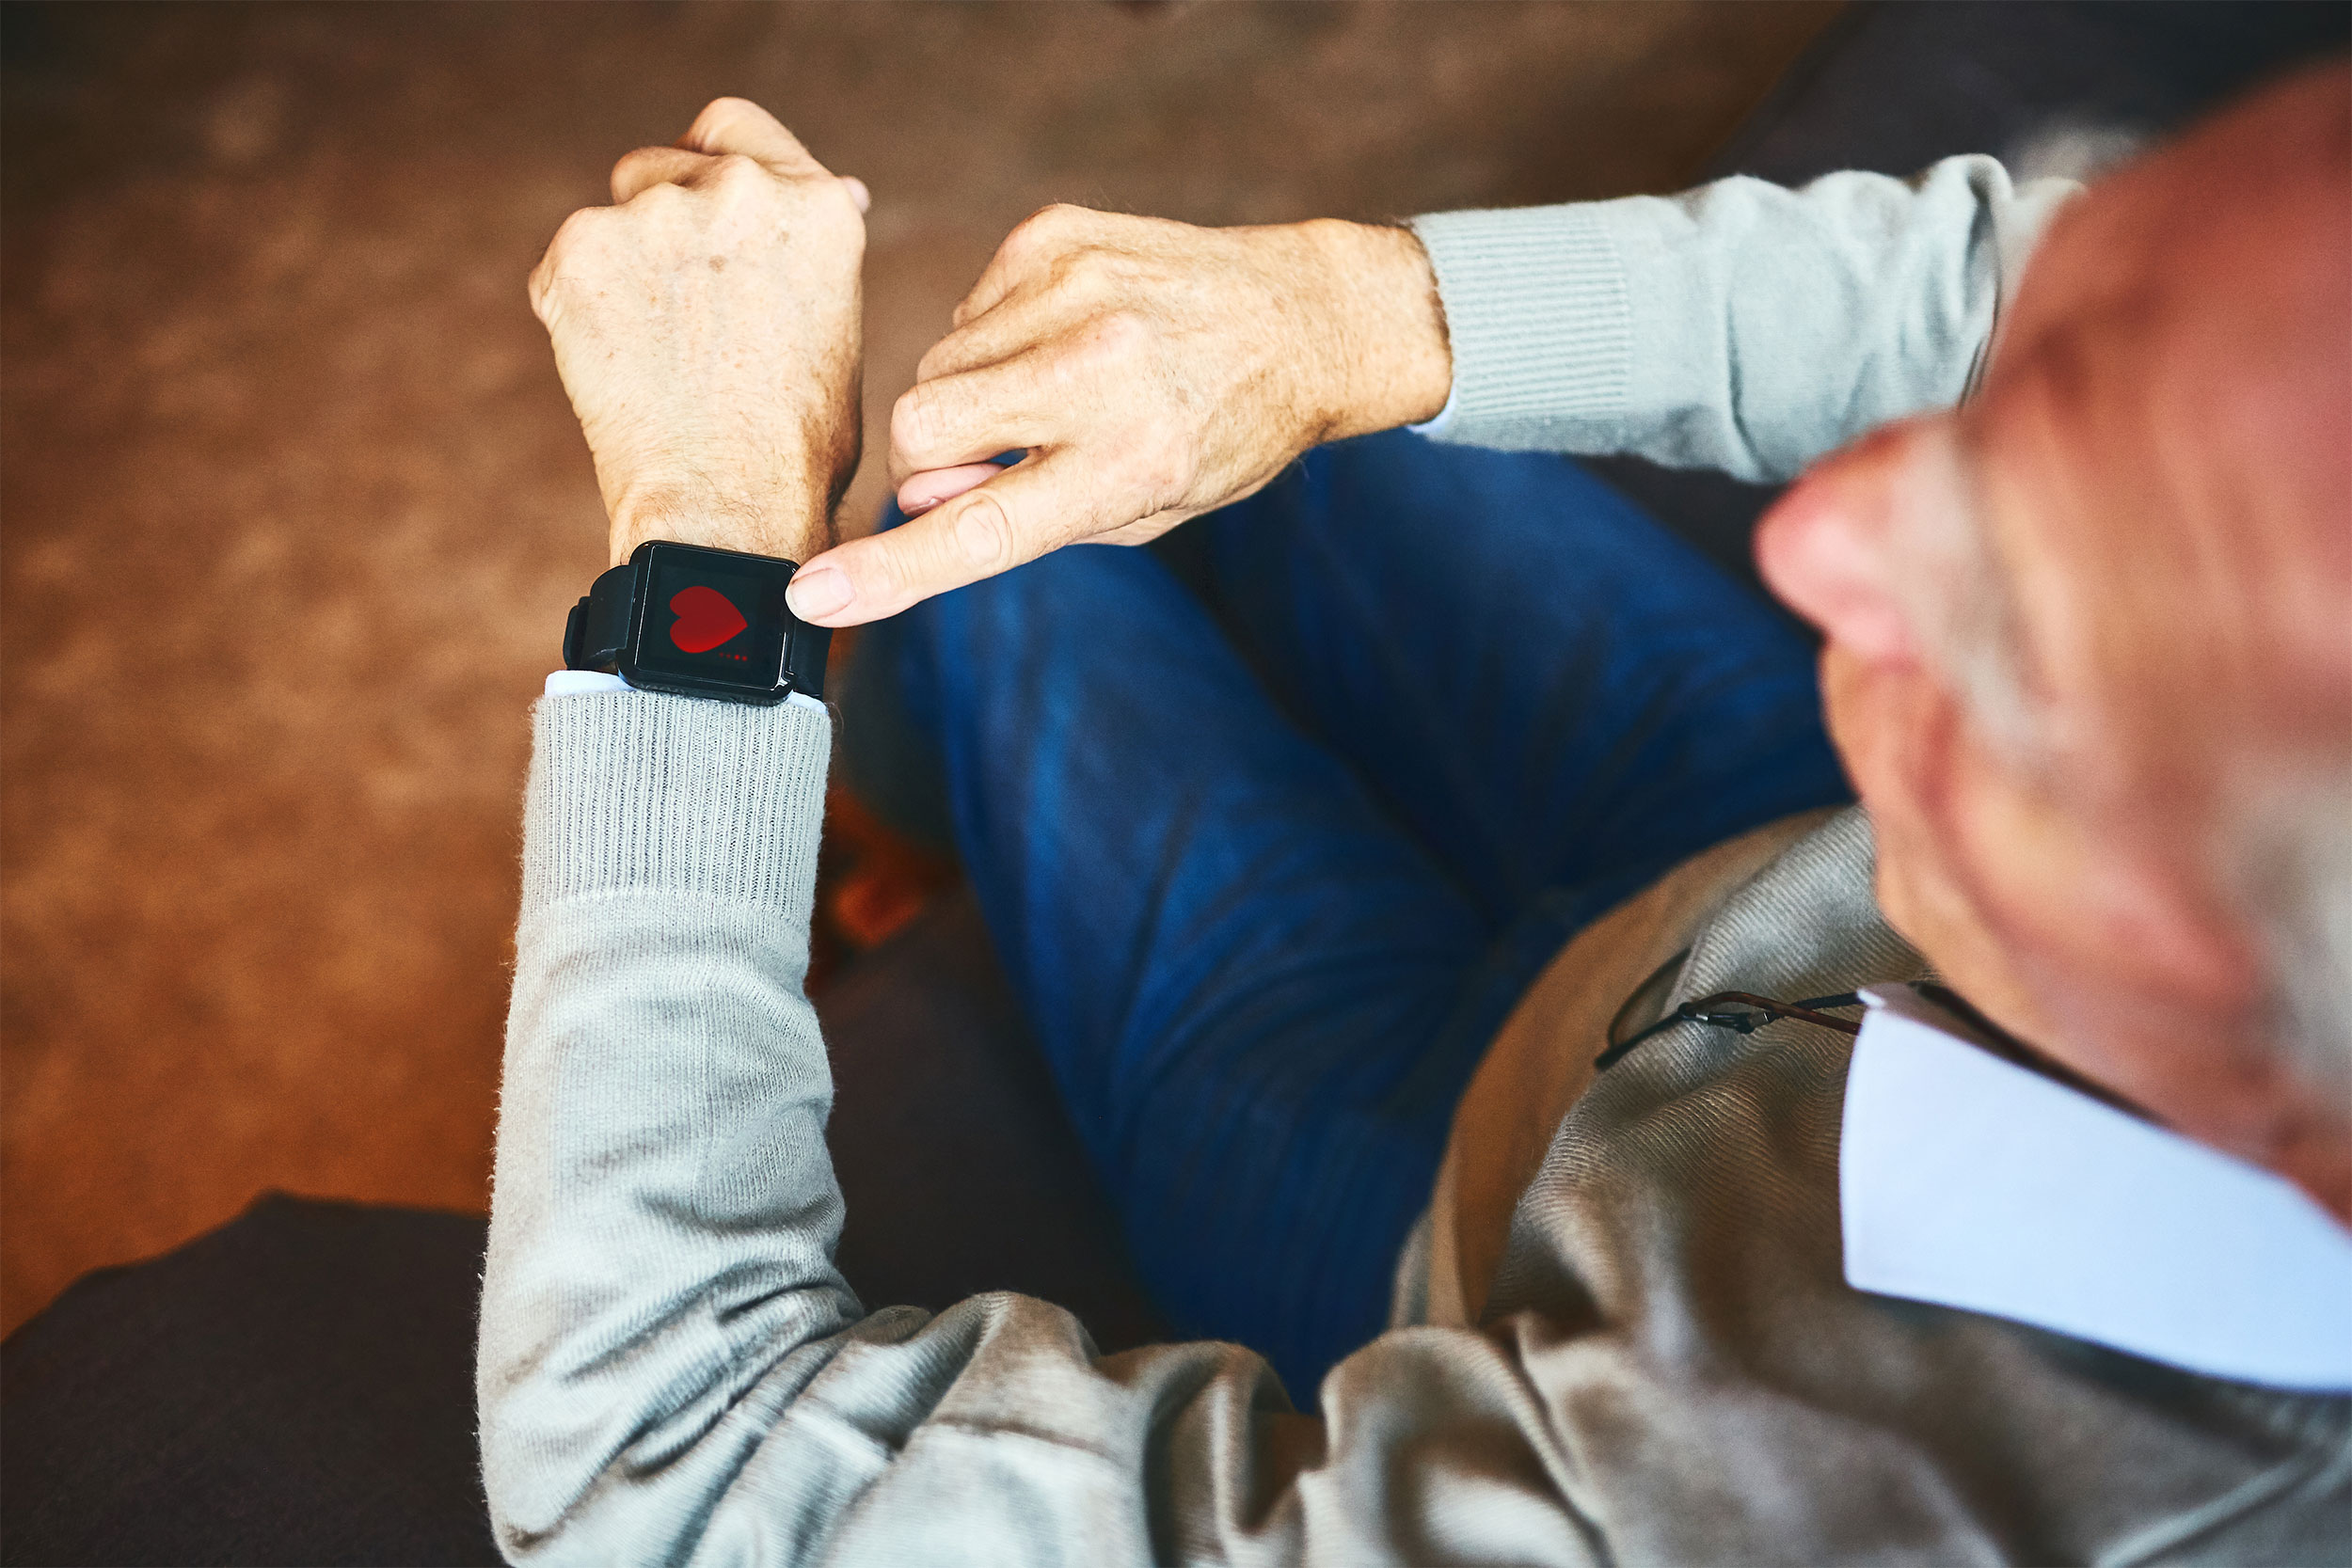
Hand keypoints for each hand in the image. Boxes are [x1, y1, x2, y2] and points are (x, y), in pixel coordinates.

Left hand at [529, 97, 868, 567]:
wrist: (727, 511)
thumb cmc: (794, 449)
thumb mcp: (837, 328)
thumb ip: (811, 251)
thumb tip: (840, 190)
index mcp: (817, 206)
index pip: (736, 125)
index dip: (711, 163)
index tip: (701, 208)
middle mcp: (740, 190)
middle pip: (664, 164)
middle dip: (662, 225)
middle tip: (677, 319)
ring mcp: (656, 215)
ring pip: (613, 217)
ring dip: (623, 270)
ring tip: (658, 361)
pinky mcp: (582, 252)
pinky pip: (567, 268)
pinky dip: (578, 312)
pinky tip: (620, 376)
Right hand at [783, 208, 1448, 624]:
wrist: (1302, 317)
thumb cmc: (1223, 431)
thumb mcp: (1151, 508)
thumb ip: (1031, 516)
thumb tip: (918, 499)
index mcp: (1130, 461)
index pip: (982, 528)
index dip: (890, 569)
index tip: (813, 596)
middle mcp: (1100, 370)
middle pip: (919, 424)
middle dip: (927, 458)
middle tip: (986, 463)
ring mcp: (1074, 291)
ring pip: (935, 365)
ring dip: (969, 396)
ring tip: (1049, 395)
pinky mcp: (1054, 236)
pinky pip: (966, 311)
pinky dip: (994, 341)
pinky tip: (1061, 341)